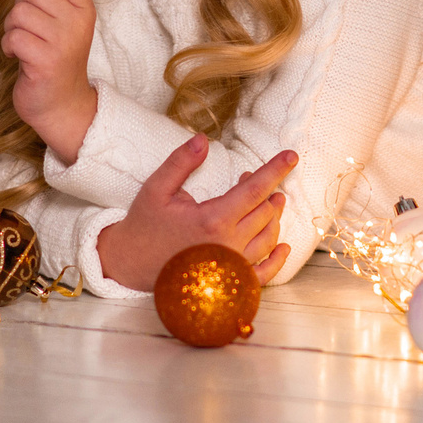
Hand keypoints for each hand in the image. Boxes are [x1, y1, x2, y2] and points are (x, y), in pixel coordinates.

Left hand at [0, 0, 98, 162]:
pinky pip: (13, 37)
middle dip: (22, 6)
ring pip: (19, 12)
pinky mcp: (44, 62)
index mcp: (85, 10)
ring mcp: (62, 43)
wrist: (62, 105)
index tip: (42, 2)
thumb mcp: (69, 24)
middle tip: (29, 27)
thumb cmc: (59, 60)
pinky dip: (9, 47)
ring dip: (13, 28)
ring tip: (24, 43)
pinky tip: (19, 57)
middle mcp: (77, 24)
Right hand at [97, 136, 296, 290]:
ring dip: (274, 217)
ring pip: (269, 238)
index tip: (291, 156)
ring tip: (271, 202)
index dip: (276, 169)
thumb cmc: (144, 226)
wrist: (130, 265)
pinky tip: (283, 246)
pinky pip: (264, 273)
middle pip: (266, 212)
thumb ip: (180, 163)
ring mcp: (232, 266)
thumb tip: (202, 139)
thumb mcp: (156, 189)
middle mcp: (228, 244)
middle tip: (252, 178)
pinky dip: (278, 260)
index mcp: (212, 219)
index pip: (256, 189)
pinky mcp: (230, 282)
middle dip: (268, 191)